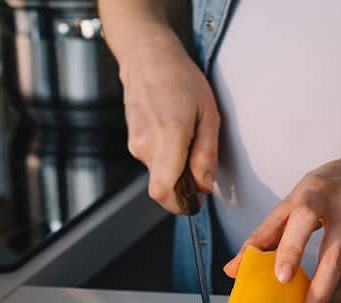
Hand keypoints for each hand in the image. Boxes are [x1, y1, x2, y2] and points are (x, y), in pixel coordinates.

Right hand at [117, 34, 219, 213]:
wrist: (147, 59)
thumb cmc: (181, 80)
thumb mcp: (208, 114)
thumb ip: (207, 154)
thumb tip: (205, 186)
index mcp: (168, 137)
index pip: (163, 191)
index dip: (180, 205)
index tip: (196, 200)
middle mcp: (146, 146)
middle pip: (164, 187)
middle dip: (184, 186)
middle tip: (200, 166)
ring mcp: (135, 145)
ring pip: (159, 175)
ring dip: (176, 169)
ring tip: (188, 139)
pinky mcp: (132, 142)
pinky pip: (153, 161)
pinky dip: (167, 158)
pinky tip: (175, 134)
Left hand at [223, 153, 340, 302]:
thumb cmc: (324, 189)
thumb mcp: (291, 201)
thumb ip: (263, 234)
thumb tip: (232, 270)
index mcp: (316, 194)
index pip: (305, 219)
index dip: (293, 248)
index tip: (281, 277)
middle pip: (333, 256)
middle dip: (318, 294)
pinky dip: (335, 302)